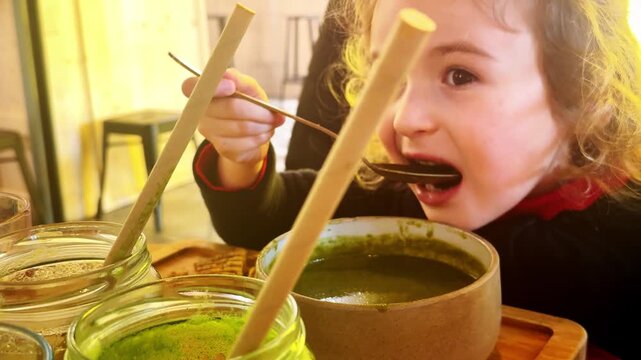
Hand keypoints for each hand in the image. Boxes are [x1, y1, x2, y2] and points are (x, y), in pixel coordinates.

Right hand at [182, 69, 284, 187]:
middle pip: (230, 108)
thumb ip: (239, 80)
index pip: (190, 86)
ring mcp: (208, 132)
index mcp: (202, 91)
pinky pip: (245, 143)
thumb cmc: (248, 102)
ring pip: (241, 127)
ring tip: (271, 123)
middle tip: (273, 113)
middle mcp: (199, 112)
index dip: (213, 87)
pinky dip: (262, 137)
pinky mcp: (221, 149)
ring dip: (263, 125)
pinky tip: (265, 133)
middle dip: (258, 111)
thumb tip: (229, 77)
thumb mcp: (248, 87)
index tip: (232, 87)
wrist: (254, 130)